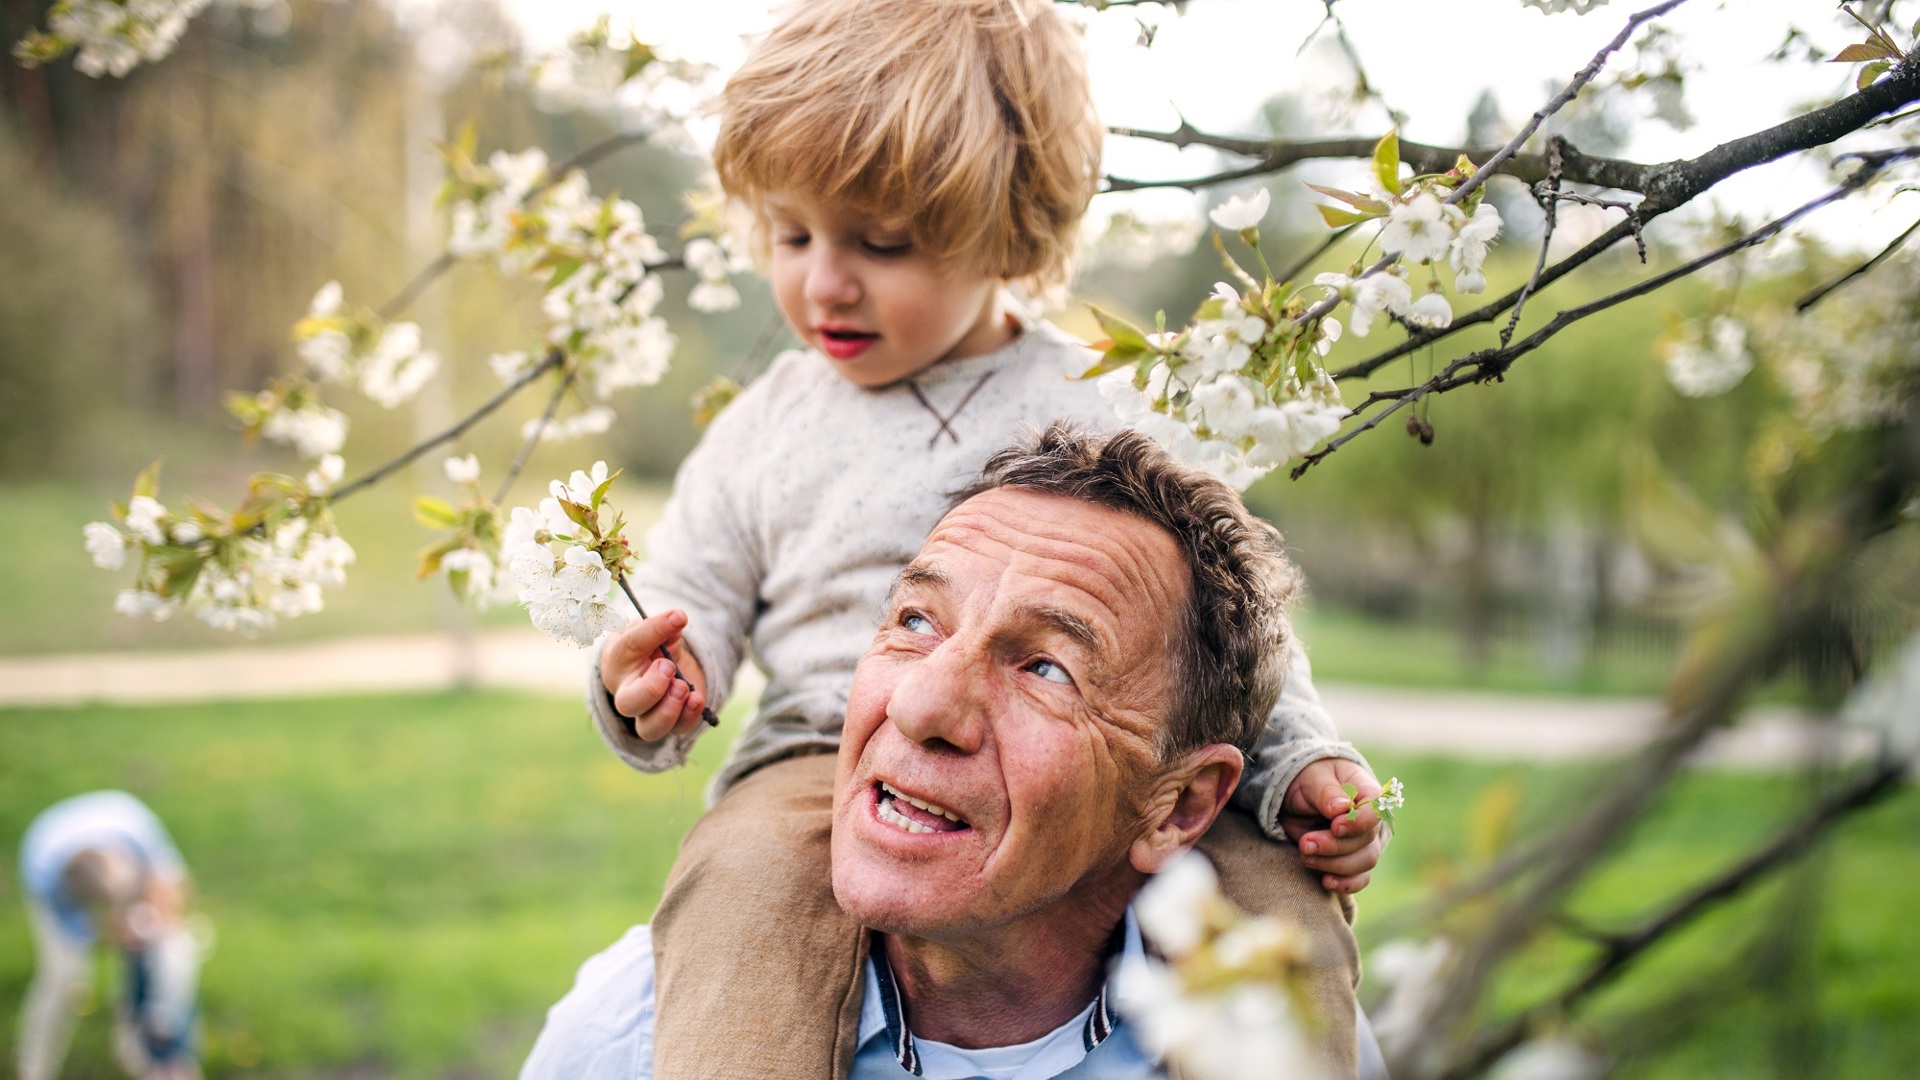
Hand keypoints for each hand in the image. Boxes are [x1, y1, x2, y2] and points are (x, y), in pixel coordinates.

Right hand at [600, 610, 709, 740]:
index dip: (653, 630)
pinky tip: (697, 698)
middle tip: (669, 667)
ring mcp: (647, 713)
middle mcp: (627, 692)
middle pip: (628, 704)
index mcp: (618, 660)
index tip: (678, 617)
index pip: (630, 646)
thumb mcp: (654, 630)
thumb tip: (677, 618)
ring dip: (669, 710)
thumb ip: (663, 627)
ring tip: (684, 688)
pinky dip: (689, 716)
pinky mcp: (671, 723)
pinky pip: (677, 730)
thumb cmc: (651, 646)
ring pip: (649, 729)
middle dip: (651, 688)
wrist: (662, 664)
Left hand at [1279, 758, 1385, 894]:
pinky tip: (1325, 881)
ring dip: (1333, 865)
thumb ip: (1327, 792)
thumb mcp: (1313, 777)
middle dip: (1334, 847)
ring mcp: (1362, 842)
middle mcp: (1370, 820)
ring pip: (1364, 863)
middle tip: (1306, 843)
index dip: (1358, 823)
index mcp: (1366, 792)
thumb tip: (1341, 808)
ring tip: (1305, 855)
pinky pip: (1359, 879)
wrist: (1296, 795)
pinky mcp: (1350, 860)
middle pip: (1367, 842)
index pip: (1376, 811)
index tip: (1335, 826)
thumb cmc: (1309, 778)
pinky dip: (1345, 884)